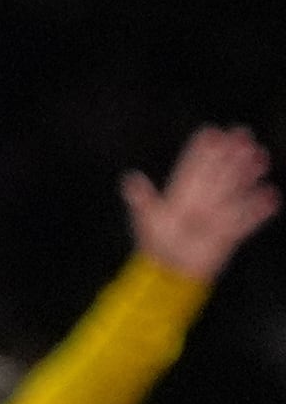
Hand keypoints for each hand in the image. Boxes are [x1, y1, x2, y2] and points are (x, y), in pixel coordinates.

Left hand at [127, 125, 275, 280]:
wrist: (170, 273)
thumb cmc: (156, 245)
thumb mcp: (146, 220)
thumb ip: (142, 199)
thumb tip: (131, 177)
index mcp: (180, 194)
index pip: (193, 167)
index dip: (203, 150)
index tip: (213, 131)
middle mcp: (201, 201)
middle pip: (218, 173)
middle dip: (230, 154)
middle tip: (243, 133)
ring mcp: (217, 215)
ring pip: (234, 190)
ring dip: (247, 173)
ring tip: (260, 155)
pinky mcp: (229, 234)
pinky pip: (246, 220)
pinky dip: (258, 209)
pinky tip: (272, 195)